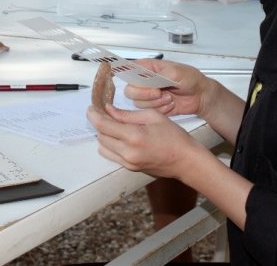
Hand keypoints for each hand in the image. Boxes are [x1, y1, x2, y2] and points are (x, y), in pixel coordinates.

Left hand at [87, 104, 205, 177]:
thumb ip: (127, 114)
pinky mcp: (130, 168)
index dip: (94, 115)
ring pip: (103, 146)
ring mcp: (128, 162)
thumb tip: (109, 110)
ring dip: (104, 134)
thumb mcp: (153, 116)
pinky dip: (110, 145)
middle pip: (100, 135)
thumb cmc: (174, 137)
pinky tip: (119, 137)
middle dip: (99, 123)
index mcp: (134, 136)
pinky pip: (111, 155)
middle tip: (103, 113)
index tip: (91, 108)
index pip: (103, 125)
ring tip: (113, 125)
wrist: (186, 161)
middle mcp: (128, 152)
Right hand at [123, 59, 214, 116]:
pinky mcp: (154, 107)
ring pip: (139, 103)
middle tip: (159, 93)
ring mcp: (148, 95)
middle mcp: (144, 81)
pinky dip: (161, 110)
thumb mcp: (176, 72)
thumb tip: (147, 80)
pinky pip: (149, 112)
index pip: (128, 70)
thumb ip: (159, 75)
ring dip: (156, 103)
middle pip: (130, 91)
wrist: (200, 95)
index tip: (140, 83)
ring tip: (169, 98)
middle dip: (145, 94)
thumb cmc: (190, 79)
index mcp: (147, 68)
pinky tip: (171, 104)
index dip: (129, 78)